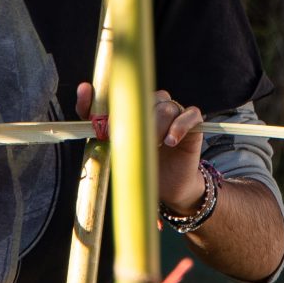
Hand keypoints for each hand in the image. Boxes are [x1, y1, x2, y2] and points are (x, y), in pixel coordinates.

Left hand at [77, 82, 207, 210]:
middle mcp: (153, 106)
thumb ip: (103, 137)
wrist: (169, 187)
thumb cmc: (143, 167)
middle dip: (136, 118)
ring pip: (166, 107)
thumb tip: (93, 121)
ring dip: (158, 125)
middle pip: (146, 99)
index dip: (102, 98)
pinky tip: (171, 141)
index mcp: (133, 109)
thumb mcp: (118, 154)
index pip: (115, 95)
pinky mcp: (193, 123)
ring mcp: (174, 112)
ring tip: (154, 145)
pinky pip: (190, 114)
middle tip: (129, 138)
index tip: (89, 100)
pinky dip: (180, 125)